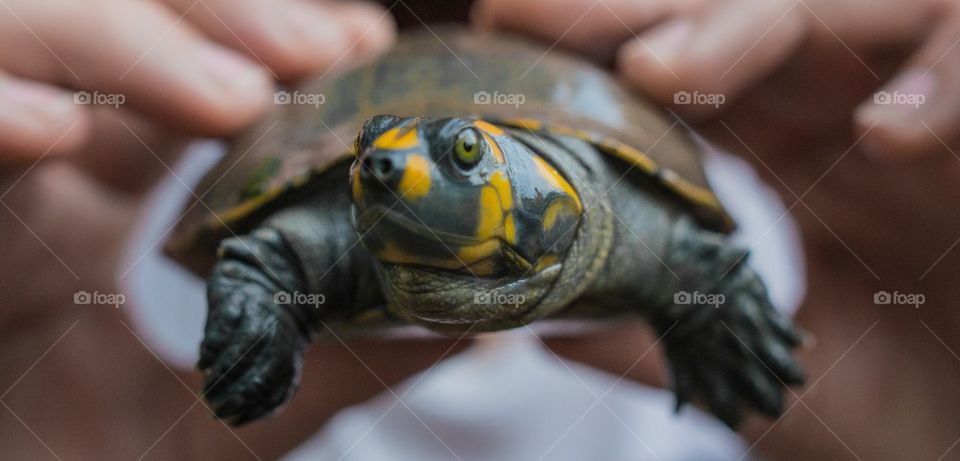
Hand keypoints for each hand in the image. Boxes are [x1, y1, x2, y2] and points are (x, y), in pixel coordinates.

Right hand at [0, 2, 471, 458]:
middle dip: (218, 19)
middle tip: (318, 53)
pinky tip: (49, 131)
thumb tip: (468, 318)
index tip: (358, 42)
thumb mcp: (246, 408)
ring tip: (231, 101)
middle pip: (119, 29)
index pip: (193, 77)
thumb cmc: (113, 458)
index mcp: (127, 201)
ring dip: (128, 44)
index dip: (269, 41)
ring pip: (22, 39)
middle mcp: (55, 175)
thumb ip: (339, 360)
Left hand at [476, 0, 959, 458]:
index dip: (590, 51)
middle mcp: (831, 106)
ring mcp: (912, 109)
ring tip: (653, 72)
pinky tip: (885, 131)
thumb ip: (665, 345)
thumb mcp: (761, 374)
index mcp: (772, 144)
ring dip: (740, 33)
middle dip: (628, 13)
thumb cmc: (896, 400)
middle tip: (525, 19)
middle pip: (726, 20)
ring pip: (835, 15)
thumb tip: (550, 331)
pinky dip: (943, 88)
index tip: (499, 41)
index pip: (673, 72)